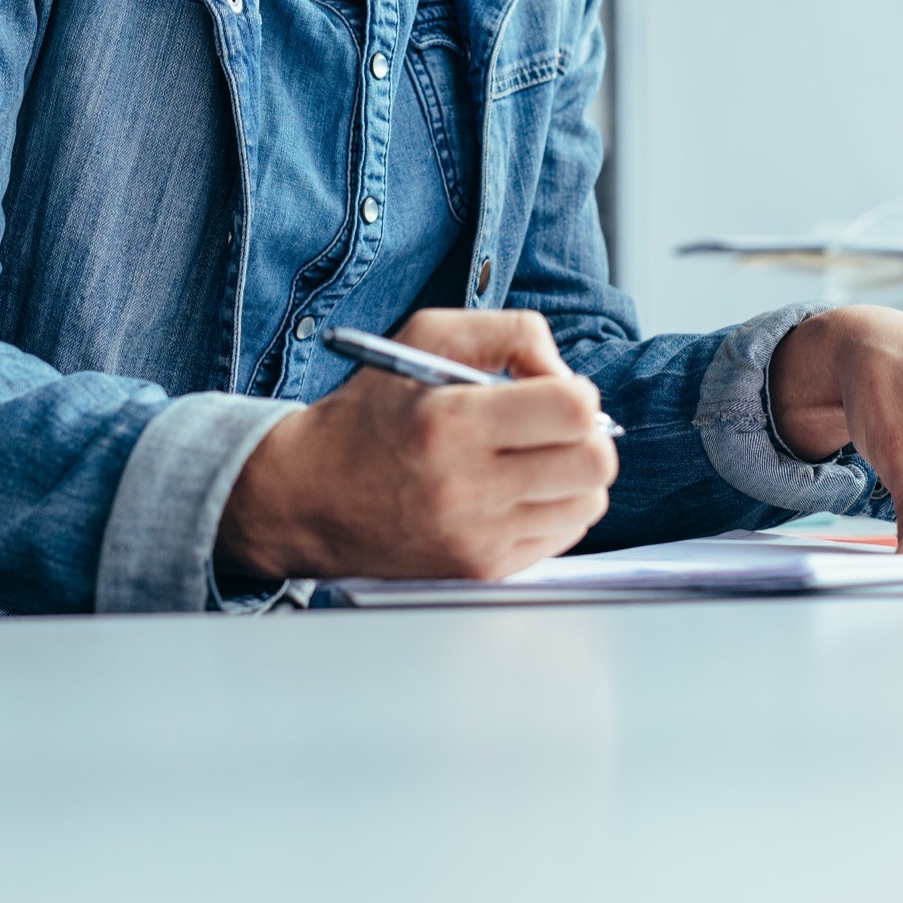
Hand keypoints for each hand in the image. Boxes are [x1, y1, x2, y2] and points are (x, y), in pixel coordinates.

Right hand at [216, 309, 617, 580]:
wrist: (306, 497)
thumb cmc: (367, 412)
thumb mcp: (424, 336)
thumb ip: (508, 332)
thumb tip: (564, 371)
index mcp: (453, 422)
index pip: (574, 410)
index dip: (576, 391)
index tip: (550, 389)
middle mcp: (468, 487)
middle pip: (595, 463)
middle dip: (587, 434)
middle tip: (555, 426)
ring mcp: (478, 538)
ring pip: (588, 503)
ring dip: (575, 474)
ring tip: (533, 458)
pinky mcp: (482, 570)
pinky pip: (561, 536)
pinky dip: (553, 508)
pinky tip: (516, 490)